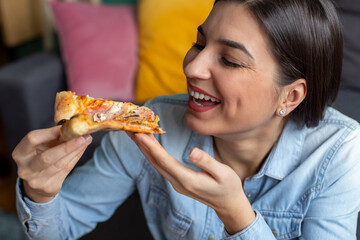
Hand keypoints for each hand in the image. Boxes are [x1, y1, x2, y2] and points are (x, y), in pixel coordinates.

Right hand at [12, 126, 91, 202]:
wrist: (37, 184)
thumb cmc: (40, 157)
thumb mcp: (41, 146)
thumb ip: (54, 137)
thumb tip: (74, 126)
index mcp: (20, 153)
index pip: (32, 139)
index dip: (50, 132)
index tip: (66, 126)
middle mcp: (25, 168)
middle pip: (47, 157)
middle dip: (67, 146)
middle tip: (83, 137)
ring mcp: (36, 180)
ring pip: (60, 164)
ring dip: (76, 150)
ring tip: (86, 140)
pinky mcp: (49, 187)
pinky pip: (66, 169)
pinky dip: (76, 157)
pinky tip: (82, 149)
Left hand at [128, 132, 254, 233]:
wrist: (227, 204)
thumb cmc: (228, 187)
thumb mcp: (223, 173)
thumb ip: (207, 162)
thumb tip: (192, 151)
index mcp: (187, 180)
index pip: (165, 161)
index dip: (152, 147)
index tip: (140, 134)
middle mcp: (177, 182)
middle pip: (155, 162)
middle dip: (141, 145)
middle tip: (129, 128)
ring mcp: (176, 182)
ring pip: (156, 164)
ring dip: (144, 148)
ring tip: (134, 133)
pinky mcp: (177, 180)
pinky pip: (160, 165)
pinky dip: (152, 153)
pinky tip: (149, 145)